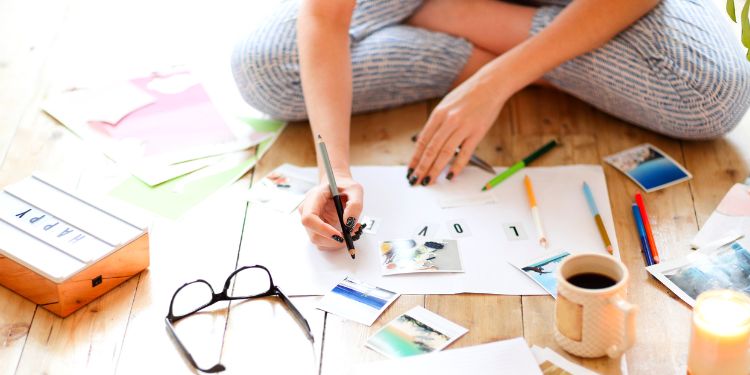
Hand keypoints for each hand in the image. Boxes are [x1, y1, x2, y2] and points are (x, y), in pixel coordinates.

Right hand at [298, 175, 363, 250]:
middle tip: (352, 233)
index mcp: (314, 198)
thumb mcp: (355, 190)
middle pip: (313, 234)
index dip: (322, 229)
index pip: (309, 218)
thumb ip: (355, 205)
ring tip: (351, 230)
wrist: (340, 186)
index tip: (339, 235)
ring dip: (336, 242)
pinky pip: (323, 242)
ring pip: (318, 241)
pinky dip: (335, 242)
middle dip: (334, 240)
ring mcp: (311, 221)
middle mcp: (307, 210)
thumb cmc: (344, 186)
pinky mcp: (316, 229)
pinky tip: (345, 232)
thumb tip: (348, 223)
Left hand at [408, 70, 507, 184]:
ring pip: (445, 153)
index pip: (422, 141)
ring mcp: (463, 126)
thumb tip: (426, 143)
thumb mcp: (446, 105)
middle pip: (431, 149)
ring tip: (429, 181)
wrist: (490, 84)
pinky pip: (465, 153)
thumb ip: (437, 124)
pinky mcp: (477, 132)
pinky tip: (450, 175)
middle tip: (416, 181)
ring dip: (435, 170)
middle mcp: (448, 120)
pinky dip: (457, 166)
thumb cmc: (468, 95)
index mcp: (438, 114)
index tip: (410, 170)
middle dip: (422, 168)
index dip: (415, 158)